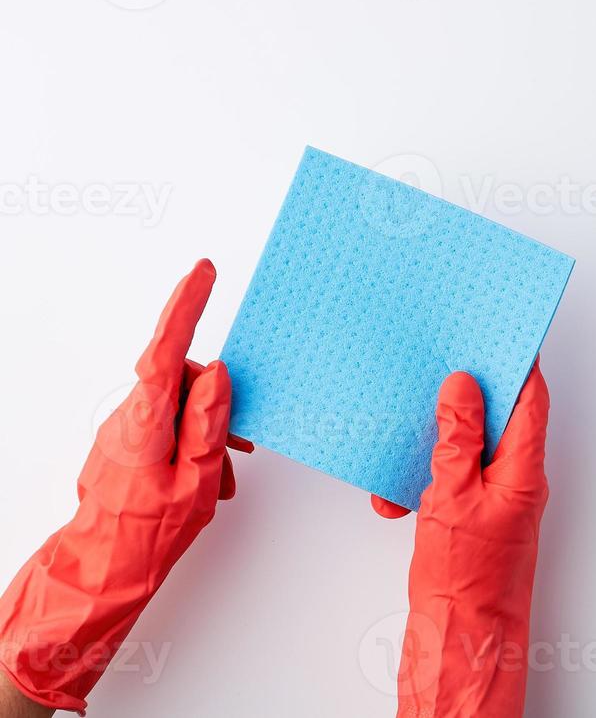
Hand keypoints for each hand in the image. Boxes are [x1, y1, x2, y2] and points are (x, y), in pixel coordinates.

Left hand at [0, 260, 251, 714]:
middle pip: (181, 378)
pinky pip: (167, 421)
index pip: (165, 349)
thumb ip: (208, 423)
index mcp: (146, 421)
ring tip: (219, 475)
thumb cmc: (145, 538)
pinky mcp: (125, 442)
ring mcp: (124, 429)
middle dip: (216, 400)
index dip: (186, 306)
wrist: (97, 577)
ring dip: (206, 429)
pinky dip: (190, 440)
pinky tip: (202, 475)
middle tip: (241, 441)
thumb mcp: (195, 482)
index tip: (204, 273)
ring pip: (178, 403)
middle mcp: (128, 416)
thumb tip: (217, 373)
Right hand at [382, 363, 549, 717]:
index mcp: (522, 468)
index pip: (530, 399)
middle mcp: (515, 480)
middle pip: (498, 418)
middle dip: (467, 394)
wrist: (458, 643)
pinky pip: (449, 480)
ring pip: (467, 449)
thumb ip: (457, 437)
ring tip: (405, 441)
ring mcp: (494, 499)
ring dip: (433, 444)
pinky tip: (395, 493)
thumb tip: (462, 386)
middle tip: (440, 368)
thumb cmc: (465, 580)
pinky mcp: (471, 518)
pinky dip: (422, 480)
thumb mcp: (453, 496)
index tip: (498, 331)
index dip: (517, 362)